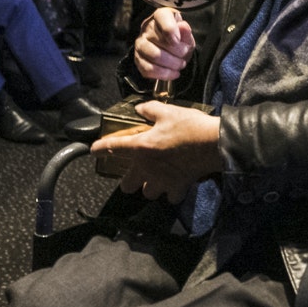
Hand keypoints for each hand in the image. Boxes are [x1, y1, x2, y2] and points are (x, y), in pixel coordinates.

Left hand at [92, 100, 223, 202]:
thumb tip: (141, 109)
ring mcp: (162, 181)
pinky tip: (174, 184)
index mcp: (141, 147)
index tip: (93, 151)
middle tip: (136, 171)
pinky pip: (170, 197)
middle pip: (127, 185)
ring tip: (156, 178)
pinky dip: (171, 192)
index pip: (113, 148)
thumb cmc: (190, 126)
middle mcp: (147, 168)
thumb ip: (150, 110)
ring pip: (147, 193)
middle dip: (129, 180)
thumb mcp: (168, 111)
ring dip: (150, 187)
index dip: (100, 149)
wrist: (214, 143)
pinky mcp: (178, 187)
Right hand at [134, 7, 195, 80]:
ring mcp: (140, 43)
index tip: (178, 41)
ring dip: (172, 64)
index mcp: (161, 16)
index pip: (162, 17)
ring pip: (155, 56)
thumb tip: (183, 26)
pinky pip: (148, 69)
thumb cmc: (179, 38)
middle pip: (160, 42)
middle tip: (184, 56)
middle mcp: (147, 28)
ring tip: (180, 65)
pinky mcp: (138, 59)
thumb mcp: (187, 34)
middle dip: (178, 53)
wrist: (170, 49)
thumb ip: (186, 32)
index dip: (171, 30)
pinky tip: (174, 73)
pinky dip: (164, 74)